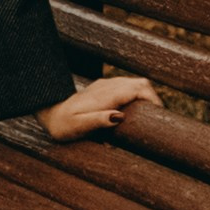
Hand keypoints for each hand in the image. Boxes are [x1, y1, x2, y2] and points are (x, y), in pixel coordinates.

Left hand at [39, 73, 159, 141]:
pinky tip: (136, 111)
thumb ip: (98, 121)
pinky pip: (126, 86)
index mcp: (105, 96)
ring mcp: (104, 86)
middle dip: (153, 97)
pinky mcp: (102, 89)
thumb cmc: (63, 125)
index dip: (153, 99)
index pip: (138, 89)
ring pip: (134, 83)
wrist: (48, 113)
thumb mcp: (79, 127)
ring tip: (151, 117)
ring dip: (146, 96)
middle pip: (140, 83)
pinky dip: (137, 95)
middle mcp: (106, 87)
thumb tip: (120, 116)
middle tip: (159, 118)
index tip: (161, 115)